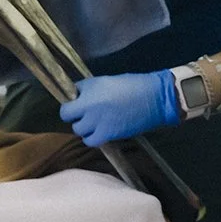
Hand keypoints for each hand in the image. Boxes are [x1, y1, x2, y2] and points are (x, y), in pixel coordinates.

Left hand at [59, 70, 179, 146]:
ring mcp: (98, 121)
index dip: (69, 104)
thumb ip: (87, 89)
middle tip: (85, 114)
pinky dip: (91, 138)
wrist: (154, 98)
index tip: (75, 104)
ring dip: (84, 127)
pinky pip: (90, 141)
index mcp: (90, 90)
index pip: (66, 101)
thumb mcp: (104, 80)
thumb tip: (75, 95)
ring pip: (78, 130)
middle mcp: (90, 106)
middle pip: (68, 116)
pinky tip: (98, 133)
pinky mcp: (108, 134)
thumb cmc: (132, 85)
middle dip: (74, 115)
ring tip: (94, 123)